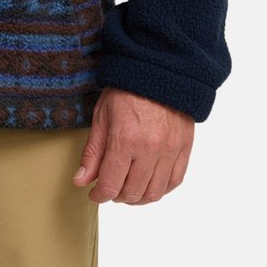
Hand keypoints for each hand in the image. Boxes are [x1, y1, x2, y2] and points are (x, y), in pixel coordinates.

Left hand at [72, 86, 193, 204]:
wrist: (158, 69)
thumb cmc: (126, 89)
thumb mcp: (102, 116)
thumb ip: (92, 152)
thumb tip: (81, 181)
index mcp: (125, 140)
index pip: (111, 184)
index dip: (99, 195)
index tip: (94, 194)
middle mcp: (150, 149)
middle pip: (133, 193)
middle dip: (117, 195)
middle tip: (111, 187)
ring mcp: (170, 150)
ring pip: (155, 192)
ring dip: (139, 197)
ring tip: (129, 187)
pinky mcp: (185, 147)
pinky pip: (175, 181)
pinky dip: (161, 188)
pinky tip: (149, 182)